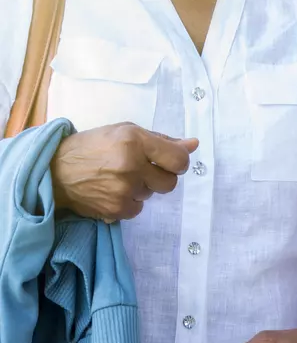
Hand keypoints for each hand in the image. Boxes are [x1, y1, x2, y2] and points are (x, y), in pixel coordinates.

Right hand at [51, 122, 198, 220]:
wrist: (56, 171)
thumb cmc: (95, 146)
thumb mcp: (128, 132)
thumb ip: (162, 140)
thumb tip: (194, 144)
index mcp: (136, 141)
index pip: (178, 159)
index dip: (180, 161)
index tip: (172, 161)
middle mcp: (131, 166)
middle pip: (170, 182)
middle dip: (162, 176)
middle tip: (144, 169)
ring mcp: (123, 190)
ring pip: (152, 194)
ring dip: (143, 187)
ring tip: (121, 177)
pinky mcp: (115, 210)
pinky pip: (138, 208)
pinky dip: (131, 201)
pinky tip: (114, 190)